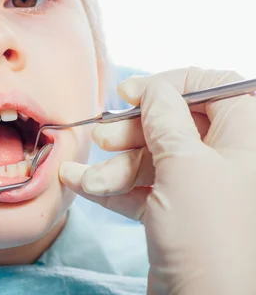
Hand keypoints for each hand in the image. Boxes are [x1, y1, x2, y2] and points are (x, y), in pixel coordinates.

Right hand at [59, 67, 255, 294]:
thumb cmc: (209, 236)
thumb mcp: (184, 164)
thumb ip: (164, 117)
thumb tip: (149, 89)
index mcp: (246, 138)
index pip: (214, 87)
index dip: (171, 85)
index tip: (131, 93)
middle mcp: (228, 159)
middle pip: (175, 122)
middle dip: (132, 130)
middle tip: (103, 138)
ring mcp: (201, 188)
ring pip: (153, 157)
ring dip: (114, 165)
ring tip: (88, 179)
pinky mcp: (176, 214)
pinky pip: (142, 186)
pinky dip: (111, 186)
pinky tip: (80, 184)